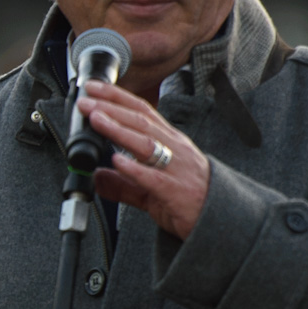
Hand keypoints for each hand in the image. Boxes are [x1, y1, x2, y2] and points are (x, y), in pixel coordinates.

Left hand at [76, 81, 209, 238]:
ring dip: (119, 130)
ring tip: (97, 120)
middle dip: (111, 108)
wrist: (221, 221)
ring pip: (146, 143)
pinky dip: (134, 168)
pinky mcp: (175, 192)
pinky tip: (117, 161)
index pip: (141, 111)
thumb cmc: (189, 198)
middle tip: (86, 101)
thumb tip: (96, 178)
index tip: (93, 88)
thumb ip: (123, 183)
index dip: (116, 97)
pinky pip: (153, 178)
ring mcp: (176, 169)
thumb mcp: (151, 188)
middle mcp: (174, 149)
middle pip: (140, 121)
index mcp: (169, 142)